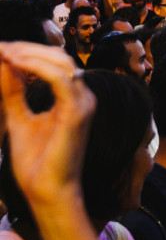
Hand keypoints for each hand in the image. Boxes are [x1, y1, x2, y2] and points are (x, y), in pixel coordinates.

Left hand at [0, 42, 95, 206]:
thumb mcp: (19, 118)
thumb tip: (5, 64)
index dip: (29, 52)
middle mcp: (83, 96)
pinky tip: (16, 64)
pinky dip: (38, 67)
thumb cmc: (35, 162)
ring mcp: (84, 102)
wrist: (46, 191)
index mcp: (72, 98)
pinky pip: (61, 79)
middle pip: (59, 57)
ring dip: (32, 54)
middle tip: (1, 47)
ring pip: (62, 63)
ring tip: (5, 53)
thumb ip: (15, 92)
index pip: (54, 63)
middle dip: (28, 49)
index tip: (1, 49)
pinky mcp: (78, 111)